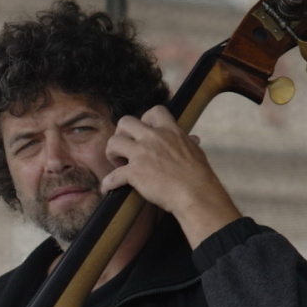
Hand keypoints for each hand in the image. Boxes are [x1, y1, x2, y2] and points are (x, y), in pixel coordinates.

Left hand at [103, 105, 241, 247]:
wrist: (196, 193)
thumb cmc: (199, 176)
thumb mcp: (195, 152)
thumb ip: (188, 143)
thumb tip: (193, 139)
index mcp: (170, 131)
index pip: (153, 112)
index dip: (144, 121)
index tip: (143, 134)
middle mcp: (153, 138)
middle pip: (125, 122)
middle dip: (121, 134)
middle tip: (126, 150)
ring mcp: (142, 154)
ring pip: (113, 142)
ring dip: (111, 153)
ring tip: (118, 165)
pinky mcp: (134, 172)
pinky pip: (112, 176)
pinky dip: (108, 183)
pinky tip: (108, 188)